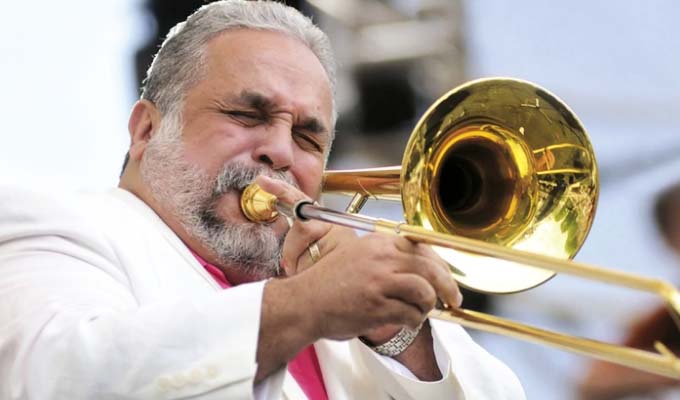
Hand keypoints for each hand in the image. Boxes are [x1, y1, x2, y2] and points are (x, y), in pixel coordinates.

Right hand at [256, 175, 462, 341]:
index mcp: (378, 243)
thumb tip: (420, 267)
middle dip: (447, 286)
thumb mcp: (356, 254)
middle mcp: (382, 258)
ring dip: (428, 307)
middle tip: (453, 299)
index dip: (440, 264)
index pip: (423, 247)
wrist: (304, 303)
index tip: (446, 277)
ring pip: (425, 292)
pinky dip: (414, 322)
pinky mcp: (378, 306)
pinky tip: (406, 323)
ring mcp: (380, 282)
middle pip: (431, 268)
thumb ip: (385, 255)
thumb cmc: (328, 282)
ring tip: (420, 313)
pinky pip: (410, 315)